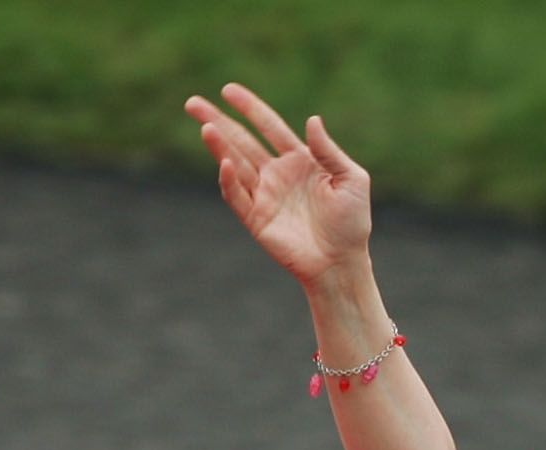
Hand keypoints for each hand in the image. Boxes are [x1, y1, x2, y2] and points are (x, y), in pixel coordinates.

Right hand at [184, 82, 370, 284]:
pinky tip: (224, 162)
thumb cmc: (352, 223)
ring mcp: (265, 195)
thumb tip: (312, 120)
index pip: (269, 127)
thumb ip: (330, 151)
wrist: (342, 263)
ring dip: (219, 145)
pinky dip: (229, 179)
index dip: (250, 108)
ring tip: (205, 126)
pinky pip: (237, 195)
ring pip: (235, 164)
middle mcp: (277, 174)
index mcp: (300, 160)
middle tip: (193, 104)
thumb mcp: (352, 180)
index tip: (228, 90)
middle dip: (218, 121)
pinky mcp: (256, 218)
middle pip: (242, 141)